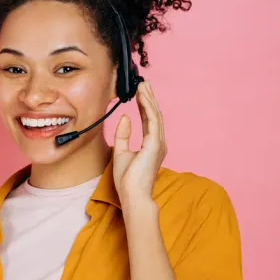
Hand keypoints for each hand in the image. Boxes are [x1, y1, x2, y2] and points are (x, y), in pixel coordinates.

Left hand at [112, 81, 166, 207]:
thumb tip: (125, 116)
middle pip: (154, 115)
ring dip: (149, 99)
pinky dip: (147, 107)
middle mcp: (158, 143)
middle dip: (149, 98)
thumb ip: (123, 134)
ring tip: (143, 85)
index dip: (144, 105)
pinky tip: (142, 97)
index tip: (139, 93)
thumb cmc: (128, 180)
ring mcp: (158, 143)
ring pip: (155, 115)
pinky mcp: (155, 144)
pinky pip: (152, 120)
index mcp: (151, 145)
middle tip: (144, 83)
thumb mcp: (121, 153)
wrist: (132, 195)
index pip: (148, 120)